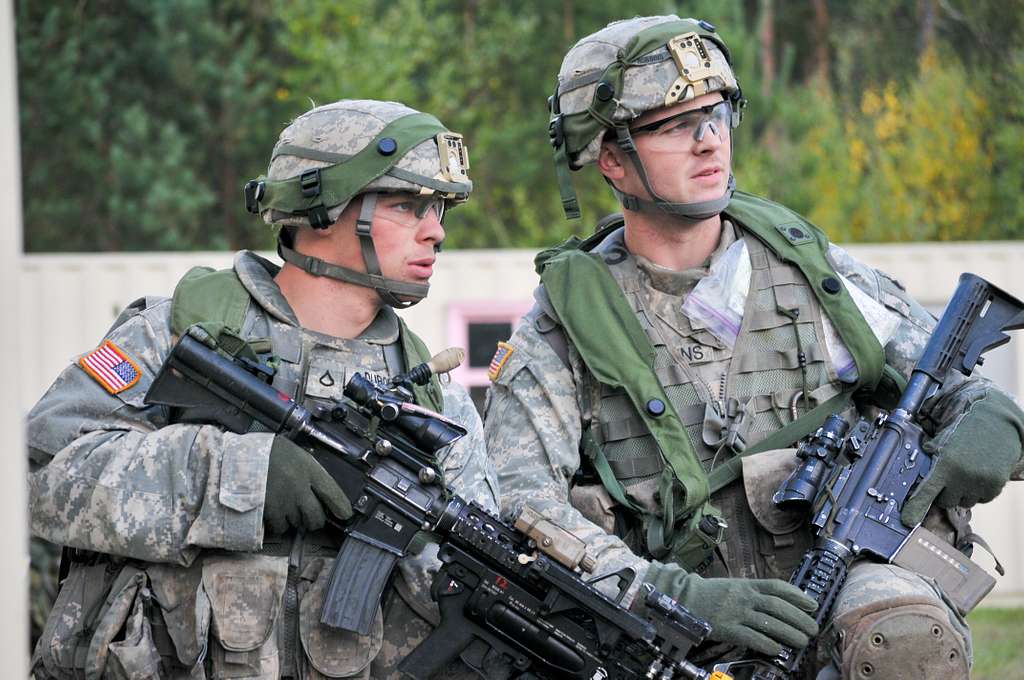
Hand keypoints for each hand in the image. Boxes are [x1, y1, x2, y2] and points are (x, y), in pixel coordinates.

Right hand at [263, 436, 352, 534]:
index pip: (332, 492)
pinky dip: (279, 524)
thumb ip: (308, 470)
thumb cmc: (268, 451)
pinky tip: (274, 514)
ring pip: (299, 524)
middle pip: (317, 517)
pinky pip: (280, 527)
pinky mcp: (270, 512)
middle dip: (315, 520)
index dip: (340, 506)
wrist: (241, 457)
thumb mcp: (295, 454)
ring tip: (288, 511)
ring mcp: (286, 502)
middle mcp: (301, 488)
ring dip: (296, 521)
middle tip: (310, 517)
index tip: (345, 514)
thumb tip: (317, 488)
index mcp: (309, 469)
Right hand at [643, 562, 818, 655]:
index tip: (812, 604)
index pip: (778, 587)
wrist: (683, 598)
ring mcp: (736, 612)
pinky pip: (751, 636)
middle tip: (813, 629)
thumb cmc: (710, 594)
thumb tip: (778, 606)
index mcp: (747, 584)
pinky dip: (767, 644)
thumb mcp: (734, 587)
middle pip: (779, 607)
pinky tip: (777, 649)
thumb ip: (754, 594)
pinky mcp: (727, 628)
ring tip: (801, 642)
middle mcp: (744, 597)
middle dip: (800, 618)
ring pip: (770, 623)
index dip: (798, 596)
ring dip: (789, 633)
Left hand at [902, 390, 1022, 525]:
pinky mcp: (995, 486)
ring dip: (961, 493)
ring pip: (963, 502)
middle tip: (948, 476)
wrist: (997, 423)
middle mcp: (963, 477)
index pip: (926, 492)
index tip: (908, 520)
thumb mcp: (942, 441)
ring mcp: (980, 483)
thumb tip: (921, 475)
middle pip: (945, 501)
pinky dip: (977, 491)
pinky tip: (978, 474)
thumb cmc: (965, 429)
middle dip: (944, 493)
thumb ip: (930, 458)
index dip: (916, 507)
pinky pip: (981, 499)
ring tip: (965, 472)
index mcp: (945, 464)